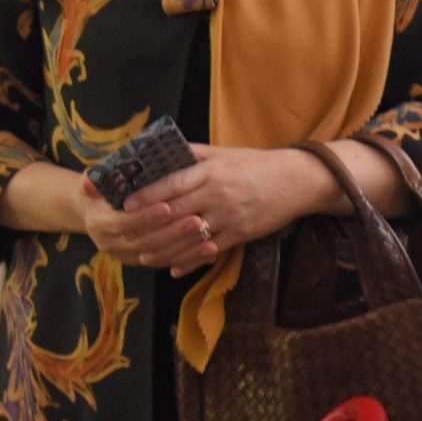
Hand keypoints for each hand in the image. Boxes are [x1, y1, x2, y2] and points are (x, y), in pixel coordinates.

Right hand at [79, 176, 215, 272]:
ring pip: (159, 256)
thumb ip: (94, 179)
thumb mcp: (94, 180)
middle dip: (172, 232)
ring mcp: (127, 256)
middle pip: (145, 242)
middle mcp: (111, 244)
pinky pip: (168, 262)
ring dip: (185, 248)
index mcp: (99, 224)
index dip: (146, 216)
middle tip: (196, 220)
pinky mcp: (142, 262)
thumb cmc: (102, 189)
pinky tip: (209, 250)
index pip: (124, 222)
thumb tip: (88, 183)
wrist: (95, 210)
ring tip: (208, 237)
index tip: (167, 205)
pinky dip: (189, 258)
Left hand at [123, 144, 326, 276]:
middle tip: (126, 234)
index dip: (148, 195)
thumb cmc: (256, 164)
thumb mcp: (224, 153)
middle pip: (176, 213)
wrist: (296, 180)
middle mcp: (219, 194)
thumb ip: (193, 154)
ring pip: (190, 237)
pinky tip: (174, 267)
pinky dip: (190, 261)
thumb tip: (162, 152)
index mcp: (212, 171)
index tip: (128, 203)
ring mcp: (230, 217)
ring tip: (144, 255)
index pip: (174, 183)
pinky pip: (211, 251)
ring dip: (165, 248)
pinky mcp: (241, 234)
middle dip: (148, 226)